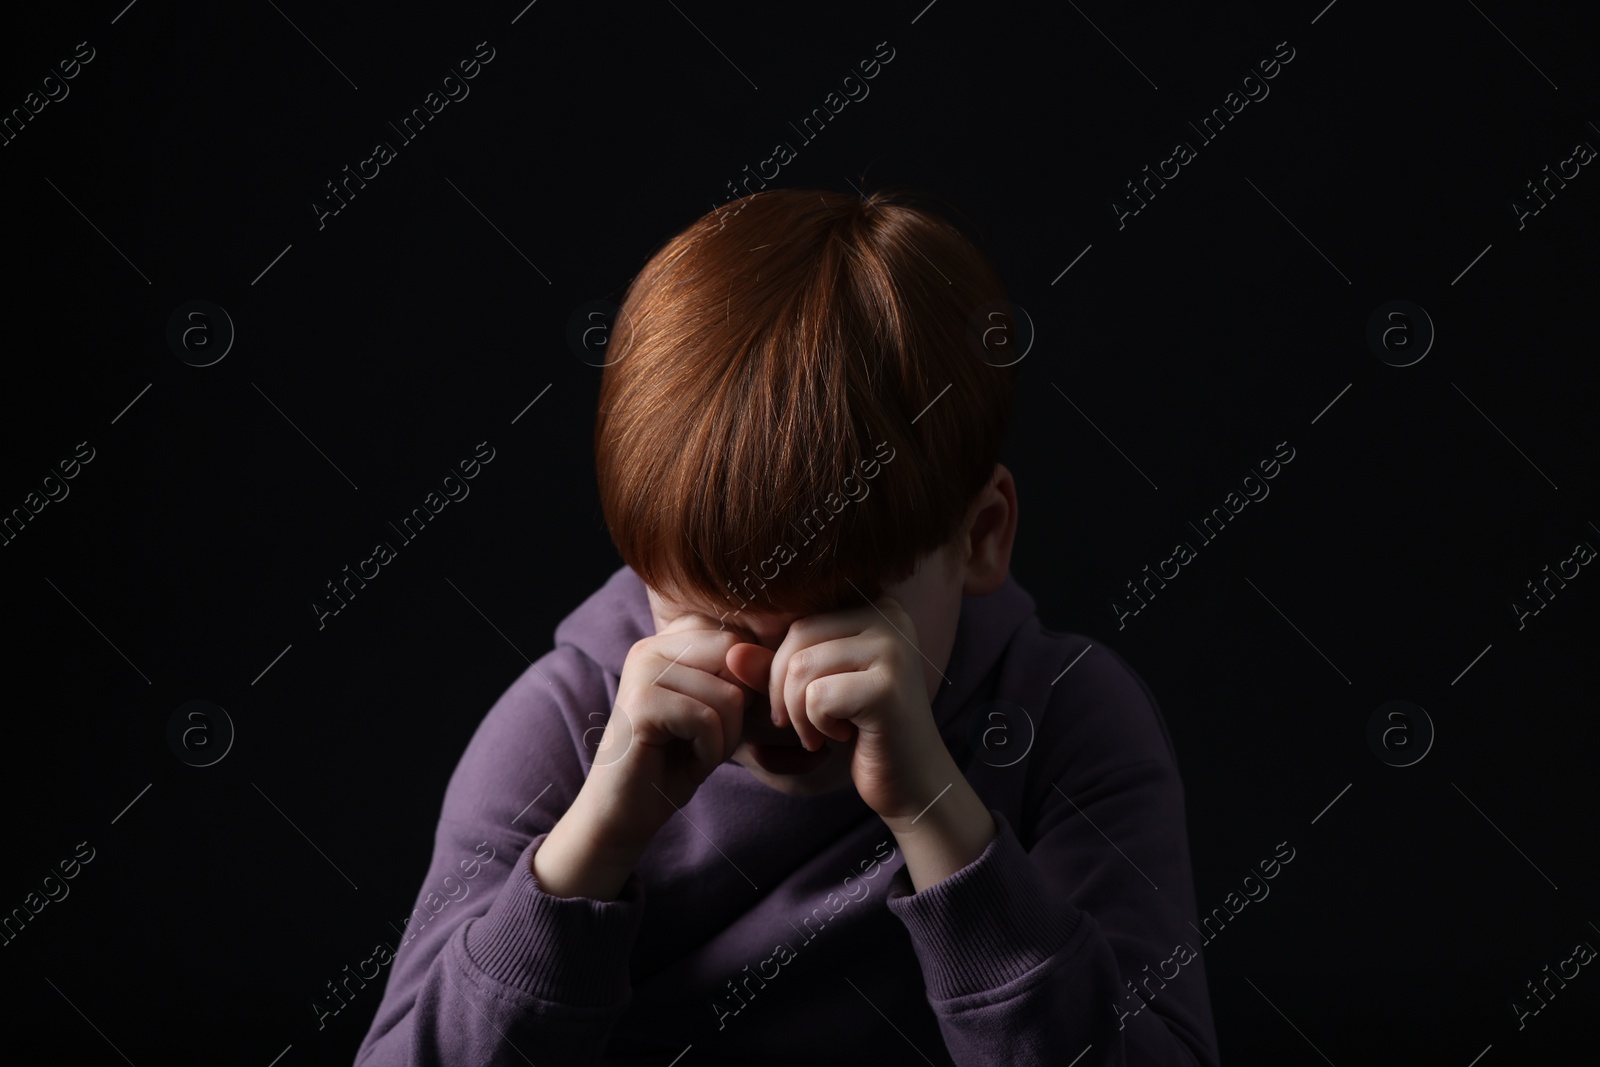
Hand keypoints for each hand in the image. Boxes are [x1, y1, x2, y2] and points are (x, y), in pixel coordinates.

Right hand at [578, 615, 750, 851]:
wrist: (624, 813)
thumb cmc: (676, 762)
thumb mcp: (719, 713)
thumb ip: (743, 681)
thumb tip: (774, 659)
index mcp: (667, 642)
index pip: (736, 641)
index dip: (745, 687)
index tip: (716, 722)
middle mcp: (650, 647)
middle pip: (735, 658)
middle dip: (738, 711)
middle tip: (709, 742)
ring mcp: (642, 671)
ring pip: (729, 694)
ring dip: (724, 739)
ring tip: (694, 755)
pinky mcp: (641, 703)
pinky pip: (708, 721)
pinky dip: (709, 754)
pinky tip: (687, 766)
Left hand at [724, 596, 946, 821]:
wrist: (912, 781)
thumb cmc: (860, 732)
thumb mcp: (811, 693)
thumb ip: (774, 668)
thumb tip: (731, 653)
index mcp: (874, 606)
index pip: (798, 621)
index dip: (780, 667)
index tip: (798, 704)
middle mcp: (889, 616)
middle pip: (796, 639)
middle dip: (783, 691)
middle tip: (803, 725)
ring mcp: (893, 649)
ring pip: (802, 667)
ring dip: (799, 713)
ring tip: (821, 733)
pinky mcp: (888, 686)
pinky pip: (818, 697)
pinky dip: (816, 726)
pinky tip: (841, 739)